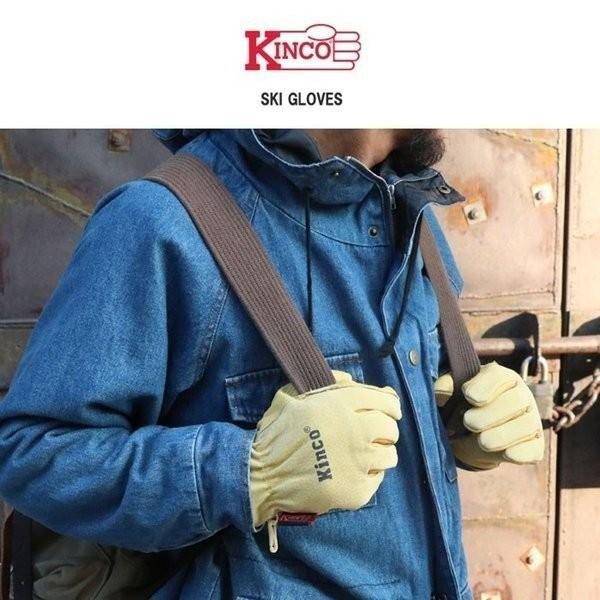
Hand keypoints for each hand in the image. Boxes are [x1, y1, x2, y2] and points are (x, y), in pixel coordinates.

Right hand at [249, 371, 400, 526]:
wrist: (260, 476)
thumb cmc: (276, 433)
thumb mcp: (292, 395)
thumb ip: (325, 384)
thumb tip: (352, 380)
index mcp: (341, 405)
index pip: (385, 401)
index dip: (390, 404)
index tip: (388, 409)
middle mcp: (355, 431)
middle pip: (390, 428)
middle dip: (384, 429)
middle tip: (371, 433)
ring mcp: (358, 464)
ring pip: (389, 455)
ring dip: (379, 453)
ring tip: (362, 455)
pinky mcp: (357, 491)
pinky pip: (377, 480)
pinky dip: (369, 476)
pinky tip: (351, 473)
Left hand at [434, 362, 543, 469]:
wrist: (470, 434)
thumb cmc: (461, 405)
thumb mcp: (451, 391)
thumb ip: (445, 387)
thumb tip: (439, 396)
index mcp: (500, 377)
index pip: (498, 376)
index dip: (484, 386)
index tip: (469, 396)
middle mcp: (520, 395)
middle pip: (516, 400)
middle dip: (490, 414)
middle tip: (469, 422)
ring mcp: (531, 420)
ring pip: (526, 425)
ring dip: (502, 435)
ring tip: (482, 441)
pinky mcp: (534, 445)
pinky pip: (533, 449)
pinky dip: (520, 453)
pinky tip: (506, 453)